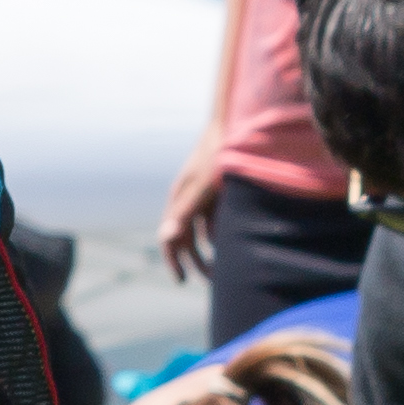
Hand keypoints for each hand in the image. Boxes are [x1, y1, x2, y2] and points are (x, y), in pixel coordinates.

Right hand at [156, 145, 229, 282]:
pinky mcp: (220, 191)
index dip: (174, 260)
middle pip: (187, 238)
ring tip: (228, 265)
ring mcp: (205, 195)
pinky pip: (219, 218)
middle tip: (214, 281)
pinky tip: (238, 240)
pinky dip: (225, 230)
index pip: (170, 237)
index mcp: (179, 200)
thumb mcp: (202, 186)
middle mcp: (188, 200)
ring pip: (205, 230)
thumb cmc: (217, 153)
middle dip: (197, 260)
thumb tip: (165, 239)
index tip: (182, 281)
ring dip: (214, 248)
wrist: (236, 123)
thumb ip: (184, 213)